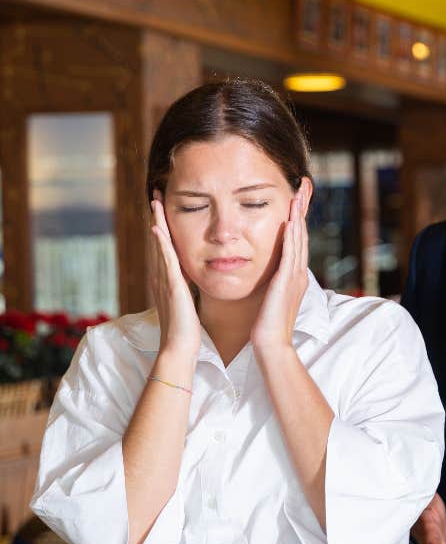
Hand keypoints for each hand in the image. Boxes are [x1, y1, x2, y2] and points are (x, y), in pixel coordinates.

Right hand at [150, 195, 200, 356]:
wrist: (179, 348)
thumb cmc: (186, 331)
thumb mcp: (187, 304)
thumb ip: (187, 291)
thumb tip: (192, 281)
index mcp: (168, 280)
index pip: (165, 248)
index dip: (163, 228)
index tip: (164, 209)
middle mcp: (163, 277)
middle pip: (158, 241)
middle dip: (157, 217)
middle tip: (155, 195)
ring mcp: (165, 281)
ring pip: (159, 245)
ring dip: (157, 222)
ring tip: (155, 201)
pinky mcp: (172, 287)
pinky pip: (165, 260)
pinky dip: (161, 244)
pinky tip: (157, 228)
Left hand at [251, 194, 308, 350]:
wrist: (271, 345)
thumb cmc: (266, 327)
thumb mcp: (269, 299)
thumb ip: (271, 283)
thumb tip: (267, 276)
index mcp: (293, 276)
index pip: (296, 239)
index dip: (297, 217)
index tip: (296, 197)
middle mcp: (297, 273)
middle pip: (302, 233)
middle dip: (303, 207)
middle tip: (304, 185)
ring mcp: (294, 277)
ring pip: (298, 239)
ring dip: (299, 214)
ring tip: (299, 193)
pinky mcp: (286, 282)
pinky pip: (289, 254)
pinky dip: (291, 236)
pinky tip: (290, 220)